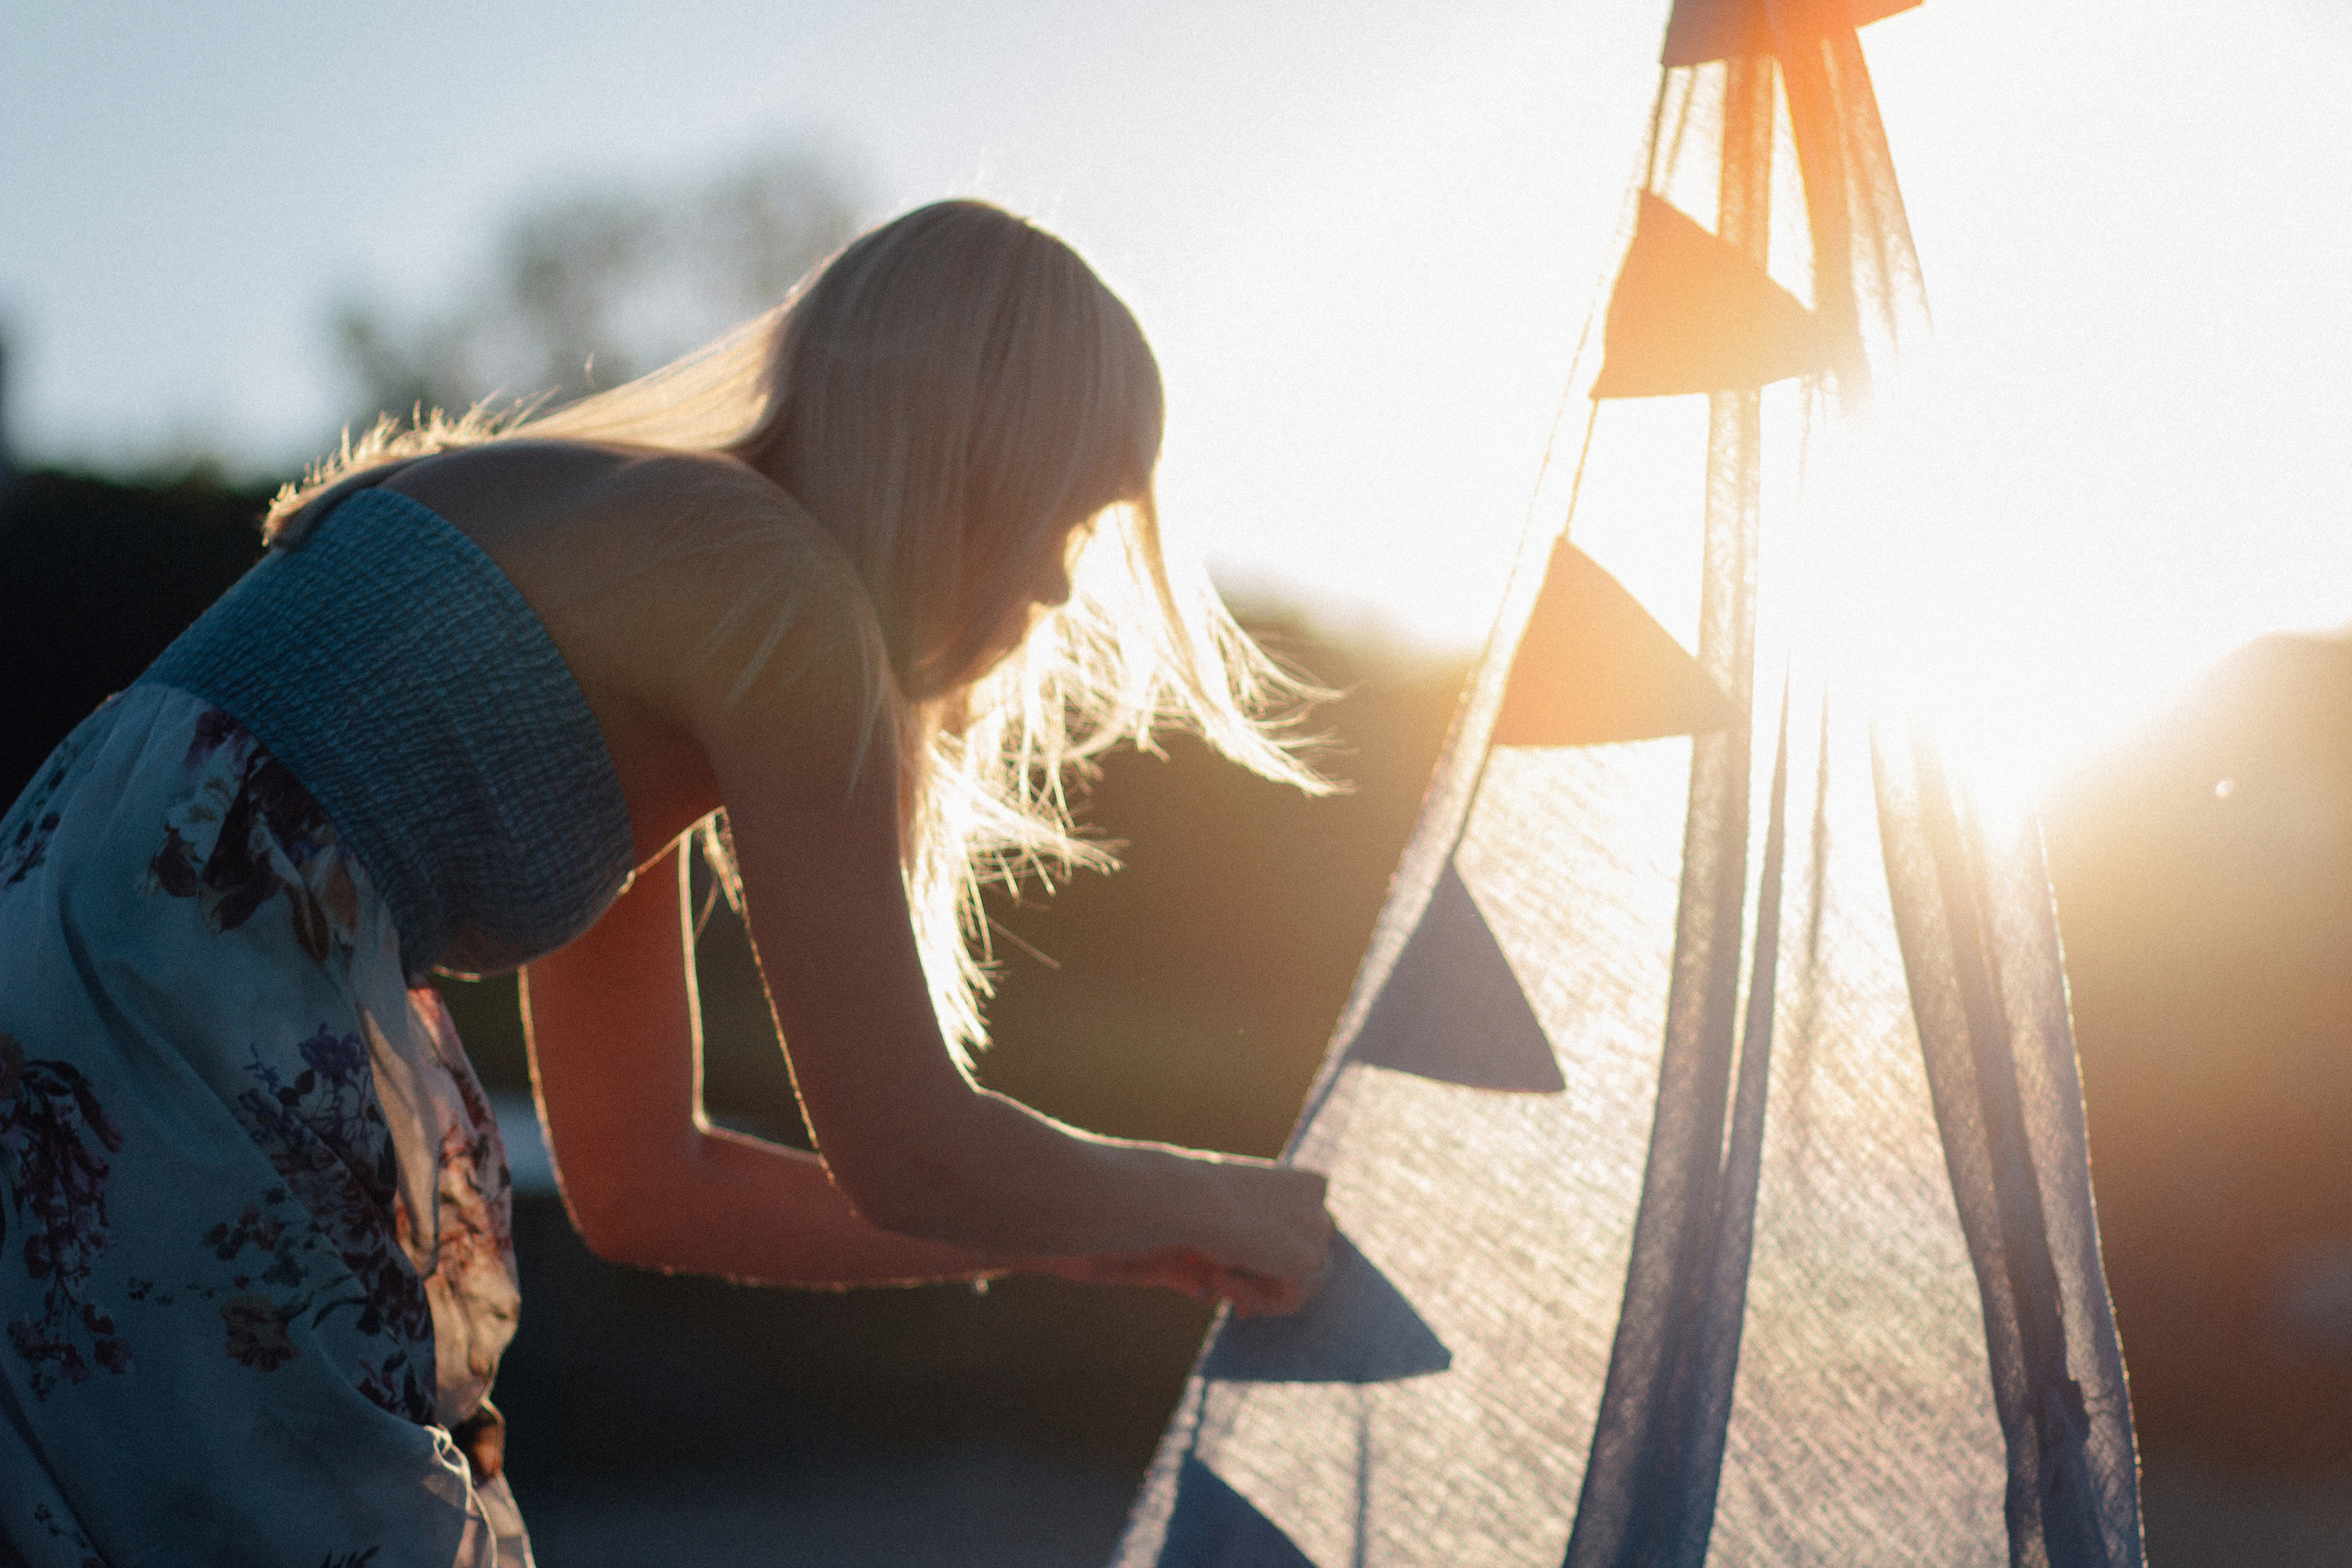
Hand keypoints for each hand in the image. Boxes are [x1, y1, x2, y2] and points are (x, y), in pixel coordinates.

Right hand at [1037, 1160, 1334, 1316]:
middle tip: (1232, 1299)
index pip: (1303, 1232)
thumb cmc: (1182, 1197)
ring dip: (1256, 1290)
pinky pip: (1289, 1300)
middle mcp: (1318, 1202)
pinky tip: (1222, 1278)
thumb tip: (1208, 1292)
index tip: (1230, 1277)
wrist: (1186, 1197)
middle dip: (1270, 1283)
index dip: (1271, 1261)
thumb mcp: (1208, 1221)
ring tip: (1217, 1279)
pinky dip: (1255, 1299)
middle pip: (1310, 1260)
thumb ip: (1222, 1250)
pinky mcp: (1307, 1262)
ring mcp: (1318, 1230)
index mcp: (1303, 1183)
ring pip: (1299, 1283)